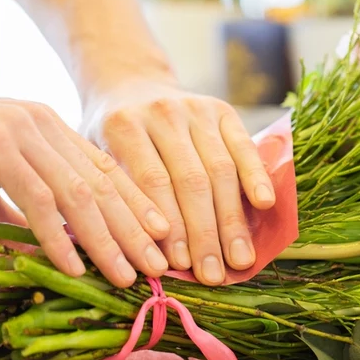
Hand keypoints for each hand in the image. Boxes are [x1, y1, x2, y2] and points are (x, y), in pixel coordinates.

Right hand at [0, 71, 170, 286]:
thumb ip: (24, 207)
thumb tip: (50, 242)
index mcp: (51, 130)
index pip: (106, 173)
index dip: (137, 207)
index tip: (162, 239)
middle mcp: (46, 127)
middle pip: (104, 185)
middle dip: (136, 229)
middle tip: (163, 265)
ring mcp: (25, 135)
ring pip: (80, 195)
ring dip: (108, 240)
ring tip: (129, 276)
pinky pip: (39, 201)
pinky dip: (58, 238)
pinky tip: (76, 268)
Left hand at [81, 79, 275, 285]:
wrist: (129, 84)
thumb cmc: (109, 137)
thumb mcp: (93, 157)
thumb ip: (114, 197)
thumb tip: (136, 257)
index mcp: (123, 126)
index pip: (153, 182)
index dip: (170, 226)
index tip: (179, 265)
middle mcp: (162, 112)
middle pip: (191, 180)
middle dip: (205, 233)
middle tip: (213, 275)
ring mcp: (195, 108)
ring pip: (220, 169)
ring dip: (232, 219)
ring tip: (240, 258)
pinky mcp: (221, 109)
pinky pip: (243, 146)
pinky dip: (256, 176)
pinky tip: (265, 205)